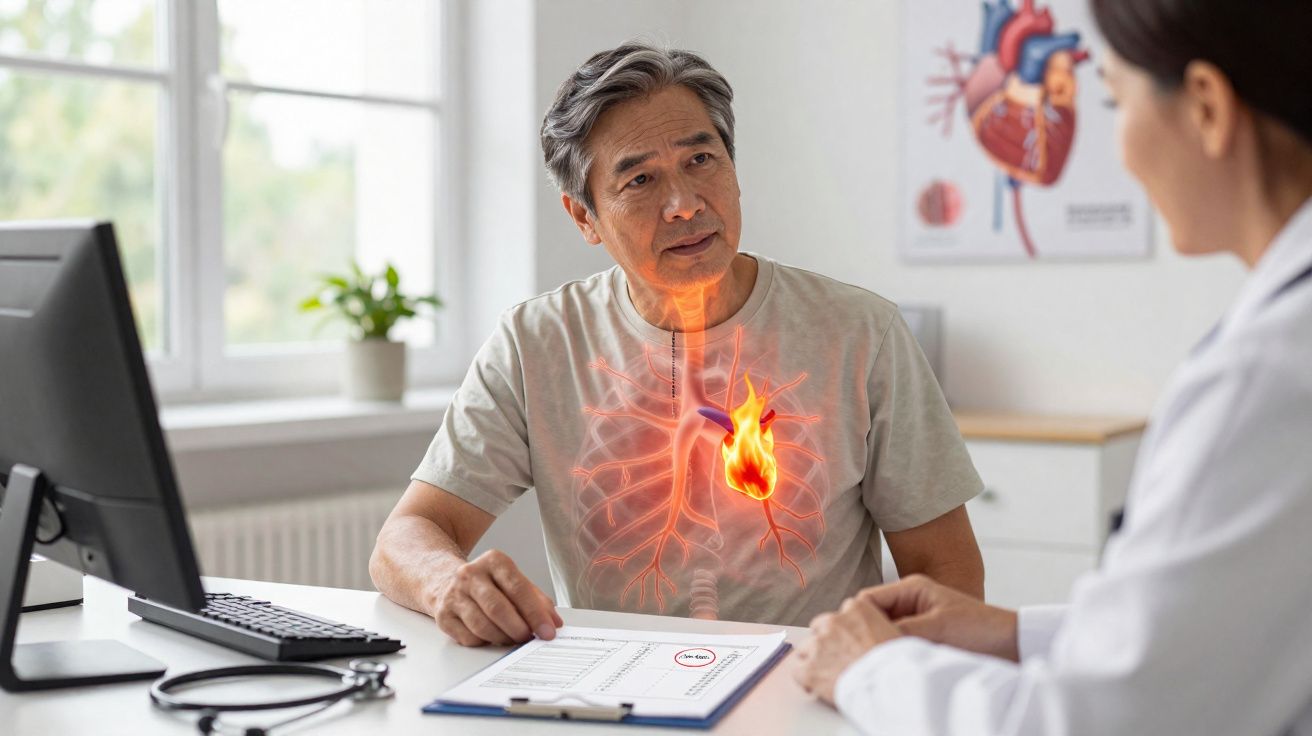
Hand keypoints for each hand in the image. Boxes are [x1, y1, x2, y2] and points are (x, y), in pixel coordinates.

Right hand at [430, 549, 563, 646]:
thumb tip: (554, 622)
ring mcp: (454, 595)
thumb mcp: (513, 581)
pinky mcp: (443, 616)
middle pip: (498, 608)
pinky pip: (469, 638)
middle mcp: (470, 574)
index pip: (518, 588)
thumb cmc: (488, 584)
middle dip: (518, 629)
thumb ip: (537, 600)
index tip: (548, 631)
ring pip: (482, 626)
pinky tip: (492, 638)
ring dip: (503, 638)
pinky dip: (485, 643)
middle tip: (529, 639)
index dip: (535, 613)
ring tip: (513, 640)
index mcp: (494, 561)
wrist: (446, 581)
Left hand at [792, 595, 901, 705]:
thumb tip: (873, 636)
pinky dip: (805, 679)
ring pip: (806, 648)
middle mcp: (834, 623)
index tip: (849, 642)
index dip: (844, 630)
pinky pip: (797, 671)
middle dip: (827, 643)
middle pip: (819, 628)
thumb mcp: (895, 632)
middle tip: (839, 659)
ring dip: (815, 660)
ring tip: (829, 675)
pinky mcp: (809, 669)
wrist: (892, 686)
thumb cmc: (899, 664)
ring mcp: (819, 645)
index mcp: (857, 609)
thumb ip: (876, 627)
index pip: (842, 613)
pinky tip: (815, 686)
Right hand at [860, 574, 1018, 661]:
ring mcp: (915, 620)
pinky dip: (893, 653)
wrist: (1011, 643)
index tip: (852, 638)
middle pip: (872, 617)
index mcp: (911, 588)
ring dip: (881, 645)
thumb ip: (903, 631)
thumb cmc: (981, 628)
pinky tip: (894, 664)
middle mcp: (909, 601)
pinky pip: (896, 644)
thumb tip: (871, 640)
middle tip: (864, 653)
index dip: (856, 618)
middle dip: (867, 633)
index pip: (867, 599)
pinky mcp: (921, 637)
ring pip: (883, 632)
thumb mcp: (939, 627)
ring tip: (880, 659)